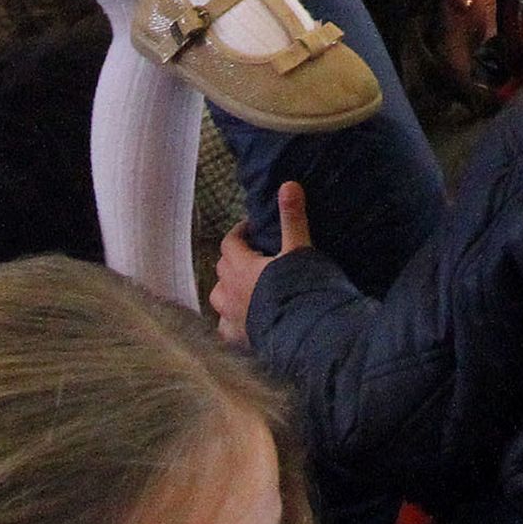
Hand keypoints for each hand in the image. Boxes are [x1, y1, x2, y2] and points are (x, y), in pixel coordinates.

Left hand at [211, 181, 310, 346]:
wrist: (304, 333)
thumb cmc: (300, 288)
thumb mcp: (299, 248)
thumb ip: (292, 217)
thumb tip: (288, 184)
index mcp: (242, 267)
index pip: (230, 243)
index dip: (238, 233)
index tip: (250, 229)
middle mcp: (231, 291)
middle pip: (222, 268)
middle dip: (233, 258)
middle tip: (252, 254)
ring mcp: (232, 317)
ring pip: (218, 296)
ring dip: (226, 287)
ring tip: (243, 285)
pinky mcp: (238, 339)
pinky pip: (224, 327)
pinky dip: (229, 320)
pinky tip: (241, 319)